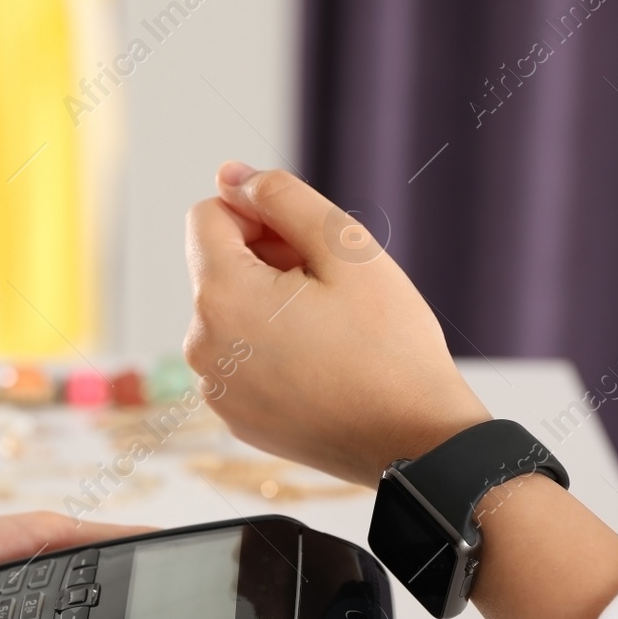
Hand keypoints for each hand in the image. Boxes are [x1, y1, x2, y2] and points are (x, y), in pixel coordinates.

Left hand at [184, 162, 490, 485]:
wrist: (416, 442)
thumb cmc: (390, 346)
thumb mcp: (345, 247)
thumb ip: (282, 197)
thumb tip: (231, 175)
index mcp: (221, 298)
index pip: (207, 216)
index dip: (258, 213)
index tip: (306, 241)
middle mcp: (202, 347)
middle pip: (217, 266)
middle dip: (266, 259)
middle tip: (331, 286)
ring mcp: (216, 389)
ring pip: (230, 313)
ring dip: (269, 304)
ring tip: (330, 328)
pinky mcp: (236, 418)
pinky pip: (241, 359)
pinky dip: (271, 349)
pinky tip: (322, 363)